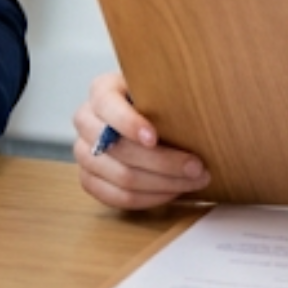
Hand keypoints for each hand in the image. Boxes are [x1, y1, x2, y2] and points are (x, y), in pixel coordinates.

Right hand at [73, 70, 207, 211]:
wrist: (147, 120)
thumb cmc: (157, 103)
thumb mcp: (161, 88)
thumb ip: (170, 94)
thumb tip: (203, 100)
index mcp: (101, 91)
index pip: (107, 106)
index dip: (129, 124)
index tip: (154, 137)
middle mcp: (86, 120)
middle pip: (117, 149)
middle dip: (162, 162)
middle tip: (197, 166)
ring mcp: (83, 152)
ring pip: (121, 177)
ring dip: (163, 184)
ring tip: (193, 180)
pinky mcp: (89, 179)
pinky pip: (117, 197)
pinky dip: (150, 198)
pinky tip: (173, 191)